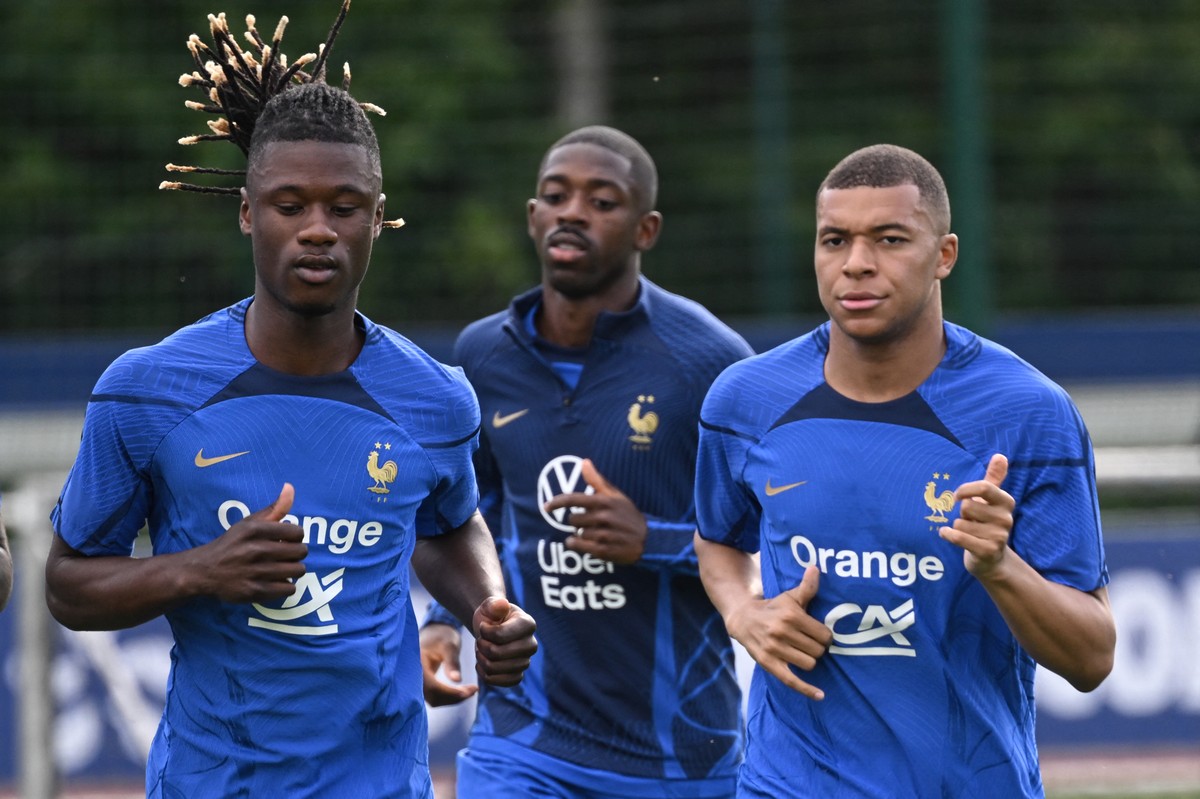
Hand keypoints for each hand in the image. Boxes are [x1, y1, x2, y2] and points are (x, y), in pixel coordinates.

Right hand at [191, 483, 306, 602]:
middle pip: (300, 552)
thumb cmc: (232, 544)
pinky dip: (286, 586)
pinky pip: (288, 589)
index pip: (297, 532)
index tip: (287, 540)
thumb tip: (290, 487)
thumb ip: (274, 508)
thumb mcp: (249, 523)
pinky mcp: (254, 591)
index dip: (295, 537)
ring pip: (297, 571)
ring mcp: (254, 572)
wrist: (204, 570)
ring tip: (283, 568)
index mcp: (254, 530)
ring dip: (293, 569)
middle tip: (286, 555)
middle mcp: (255, 550)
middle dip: (296, 553)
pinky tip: (276, 580)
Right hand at [420, 623, 477, 705]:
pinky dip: (448, 697)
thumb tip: (457, 680)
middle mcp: (412, 676)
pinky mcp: (421, 686)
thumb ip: (452, 662)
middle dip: (454, 697)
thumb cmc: (441, 636)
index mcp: (416, 664)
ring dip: (452, 698)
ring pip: (433, 699)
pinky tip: (461, 691)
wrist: (432, 633)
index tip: (469, 691)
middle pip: (432, 696)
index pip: (432, 686)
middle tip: (473, 690)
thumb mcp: (448, 645)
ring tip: (470, 690)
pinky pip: (434, 697)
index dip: (451, 693)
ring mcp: (416, 682)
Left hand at [472, 596, 536, 687]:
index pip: (500, 635)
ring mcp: (525, 662)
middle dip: (482, 646)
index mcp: (528, 624)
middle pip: (496, 654)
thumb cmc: (491, 616)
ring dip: (481, 658)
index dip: (485, 632)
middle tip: (480, 639)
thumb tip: (502, 604)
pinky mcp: (517, 676)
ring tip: (481, 649)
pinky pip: (496, 681)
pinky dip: (484, 673)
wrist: (491, 629)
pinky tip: (483, 662)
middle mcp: (531, 645)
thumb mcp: (489, 606)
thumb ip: (493, 604)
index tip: (483, 626)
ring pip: (493, 669)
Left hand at [544, 459, 646, 564]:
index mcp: (604, 501)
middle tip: (589, 523)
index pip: (573, 500)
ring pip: (577, 533)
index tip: (546, 507)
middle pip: (573, 520)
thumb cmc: (628, 515)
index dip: (556, 503)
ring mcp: (603, 534)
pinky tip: (579, 543)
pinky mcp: (603, 550)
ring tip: (594, 533)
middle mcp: (603, 517)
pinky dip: (576, 545)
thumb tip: (584, 462)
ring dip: (580, 534)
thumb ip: (597, 480)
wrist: (648, 539)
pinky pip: (579, 546)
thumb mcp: (616, 495)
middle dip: (577, 522)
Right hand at [725, 566, 830, 699]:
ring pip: (809, 664)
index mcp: (791, 615)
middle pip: (818, 651)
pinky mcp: (768, 663)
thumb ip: (806, 587)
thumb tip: (816, 568)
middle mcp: (782, 632)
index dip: (826, 636)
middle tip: (811, 642)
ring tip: (803, 652)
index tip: (820, 634)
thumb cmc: (772, 606)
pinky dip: (807, 690)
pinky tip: (820, 695)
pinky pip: (791, 681)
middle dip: (817, 648)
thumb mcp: (789, 596)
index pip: (824, 635)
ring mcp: (774, 649)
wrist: (743, 617)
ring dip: (809, 660)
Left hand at [939, 454, 1015, 577]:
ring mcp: (999, 536)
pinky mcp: (988, 551)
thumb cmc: (985, 522)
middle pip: (967, 506)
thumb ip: (993, 478)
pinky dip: (948, 535)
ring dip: (958, 527)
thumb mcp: (989, 500)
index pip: (984, 487)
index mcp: (1006, 501)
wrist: (990, 558)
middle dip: (961, 514)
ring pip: (960, 523)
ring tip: (969, 532)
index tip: (957, 496)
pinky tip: (946, 534)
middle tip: (970, 521)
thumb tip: (1000, 455)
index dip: (965, 490)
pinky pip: (959, 537)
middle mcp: (1006, 518)